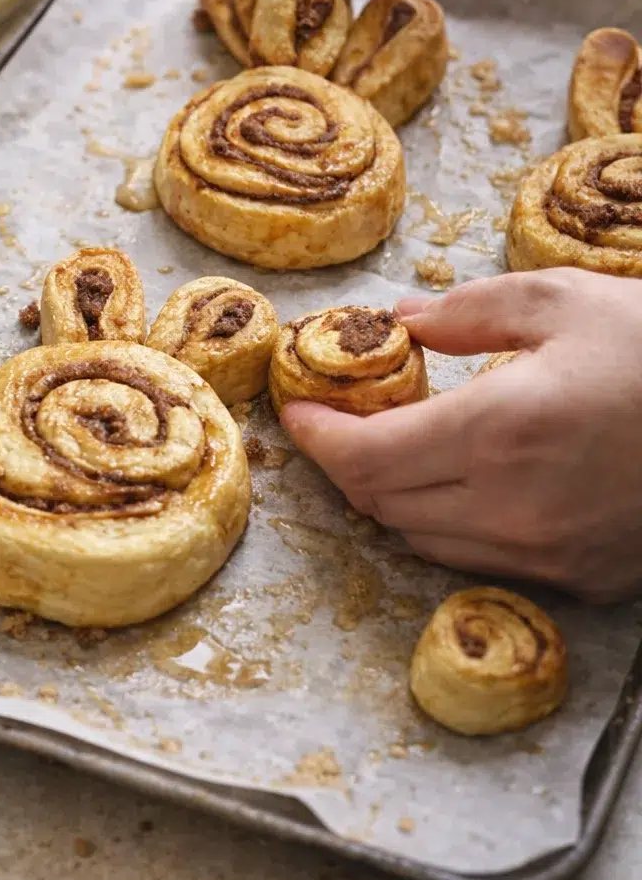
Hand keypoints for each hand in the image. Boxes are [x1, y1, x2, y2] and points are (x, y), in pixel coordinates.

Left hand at [280, 270, 641, 601]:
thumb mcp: (564, 299)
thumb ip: (468, 311)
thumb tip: (399, 322)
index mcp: (500, 431)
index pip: (365, 460)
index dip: (317, 438)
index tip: (295, 410)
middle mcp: (514, 508)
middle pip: (383, 506)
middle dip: (347, 464)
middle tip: (341, 420)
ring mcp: (550, 555)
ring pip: (423, 542)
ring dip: (393, 498)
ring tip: (395, 446)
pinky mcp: (583, 580)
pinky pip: (481, 560)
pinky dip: (448, 525)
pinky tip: (463, 482)